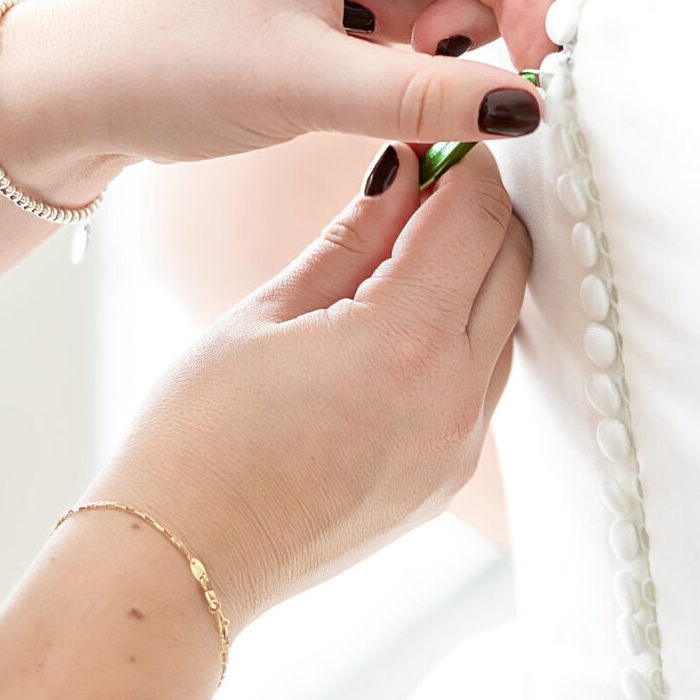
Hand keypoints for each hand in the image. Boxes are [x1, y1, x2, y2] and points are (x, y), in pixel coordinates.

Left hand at [0, 0, 559, 195]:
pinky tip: (363, 79)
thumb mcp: (307, 86)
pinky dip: (404, 45)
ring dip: (437, 36)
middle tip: (452, 86)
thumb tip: (529, 108)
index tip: (538, 68)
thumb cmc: (165, 68)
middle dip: (476, 16)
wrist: (68, 92)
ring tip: (382, 84)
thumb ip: (427, 97)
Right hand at [86, 142, 530, 628]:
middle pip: (512, 262)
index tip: (432, 137)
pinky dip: (464, 331)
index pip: (476, 215)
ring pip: (506, 321)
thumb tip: (405, 168)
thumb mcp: (266, 313)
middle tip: (423, 180)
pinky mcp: (449, 478)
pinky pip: (485, 380)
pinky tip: (404, 318)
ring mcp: (461, 446)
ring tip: (406, 248)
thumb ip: (352, 237)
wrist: (187, 562)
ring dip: (477, 271)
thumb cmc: (199, 437)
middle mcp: (455, 397)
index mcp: (406, 341)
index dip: (461, 161)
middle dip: (478, 208)